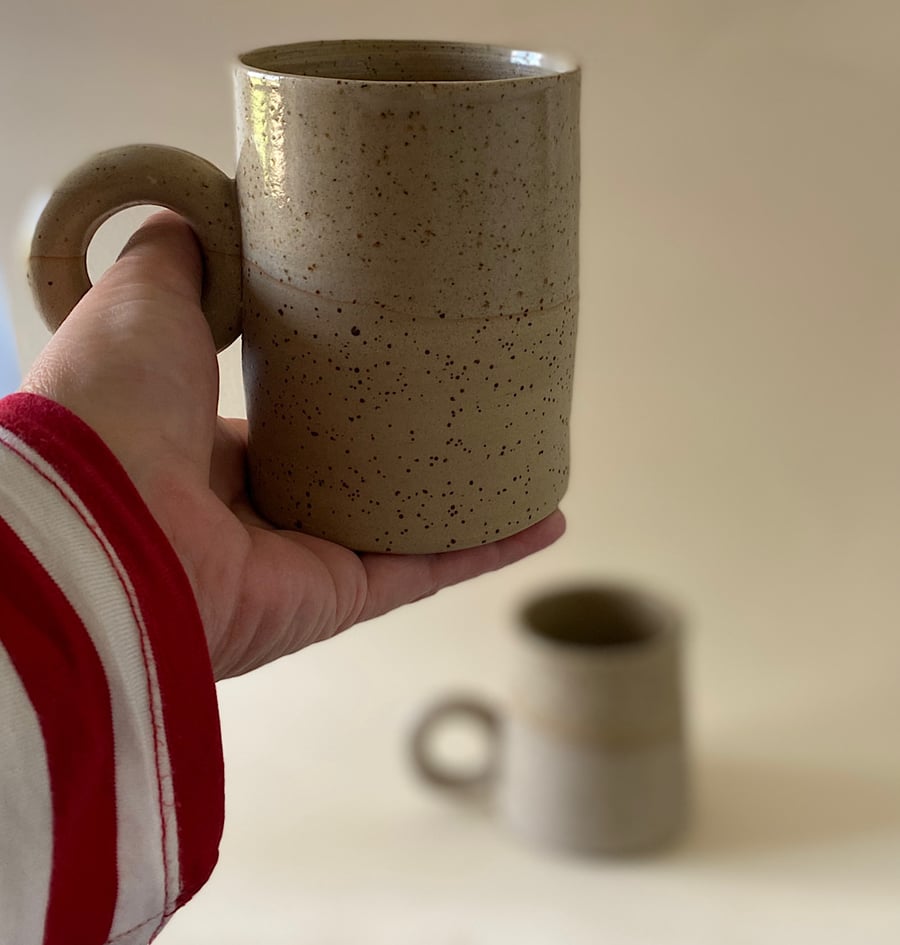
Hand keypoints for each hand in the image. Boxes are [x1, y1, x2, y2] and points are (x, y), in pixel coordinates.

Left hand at [23, 211, 564, 677]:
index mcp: (206, 451)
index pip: (287, 421)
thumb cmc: (112, 409)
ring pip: (404, 527)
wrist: (102, 523)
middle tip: (471, 397)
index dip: (336, 389)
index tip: (389, 353)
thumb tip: (205, 210)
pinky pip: (432, 567)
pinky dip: (492, 548)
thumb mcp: (142, 303)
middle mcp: (255, 514)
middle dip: (409, 443)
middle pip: (353, 476)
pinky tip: (545, 515)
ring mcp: (303, 560)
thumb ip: (181, 258)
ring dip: (466, 497)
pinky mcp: (343, 596)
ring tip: (523, 454)